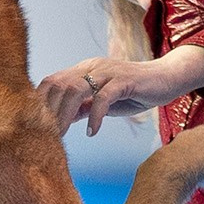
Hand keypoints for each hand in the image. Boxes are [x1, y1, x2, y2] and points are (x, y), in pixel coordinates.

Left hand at [36, 45, 203, 135]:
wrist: (167, 79)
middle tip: (45, 136)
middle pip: (58, 84)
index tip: (36, 126)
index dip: (40, 103)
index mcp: (84, 70)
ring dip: (65, 114)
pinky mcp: (125, 79)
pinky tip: (92, 132)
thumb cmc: (135, 92)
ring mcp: (108, 71)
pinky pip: (103, 97)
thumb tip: (60, 120)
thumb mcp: (104, 102)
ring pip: (76, 89)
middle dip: (48, 111)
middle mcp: (92, 66)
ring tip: (62, 135)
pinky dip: (94, 116)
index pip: (52, 81)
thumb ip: (83, 107)